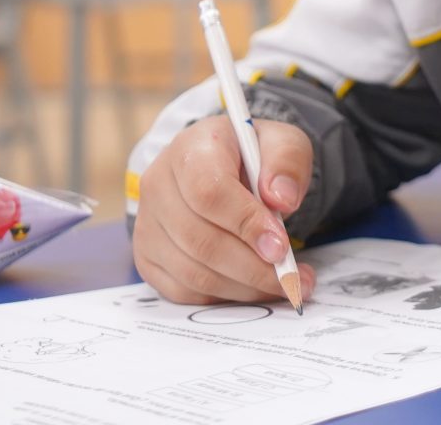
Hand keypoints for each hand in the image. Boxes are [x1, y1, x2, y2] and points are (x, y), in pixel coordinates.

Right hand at [131, 116, 316, 304]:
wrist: (225, 166)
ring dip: (243, 287)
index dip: (246, 224)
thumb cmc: (253, 156)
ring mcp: (148, 223)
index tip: (281, 248)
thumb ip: (288, 162)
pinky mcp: (148, 256)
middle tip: (292, 279)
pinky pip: (183, 290)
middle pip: (200, 240)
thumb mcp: (282, 143)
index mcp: (190, 149)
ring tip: (283, 285)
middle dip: (252, 268)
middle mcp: (158, 184)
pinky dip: (223, 296)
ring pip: (192, 272)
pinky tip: (252, 287)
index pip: (209, 192)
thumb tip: (282, 198)